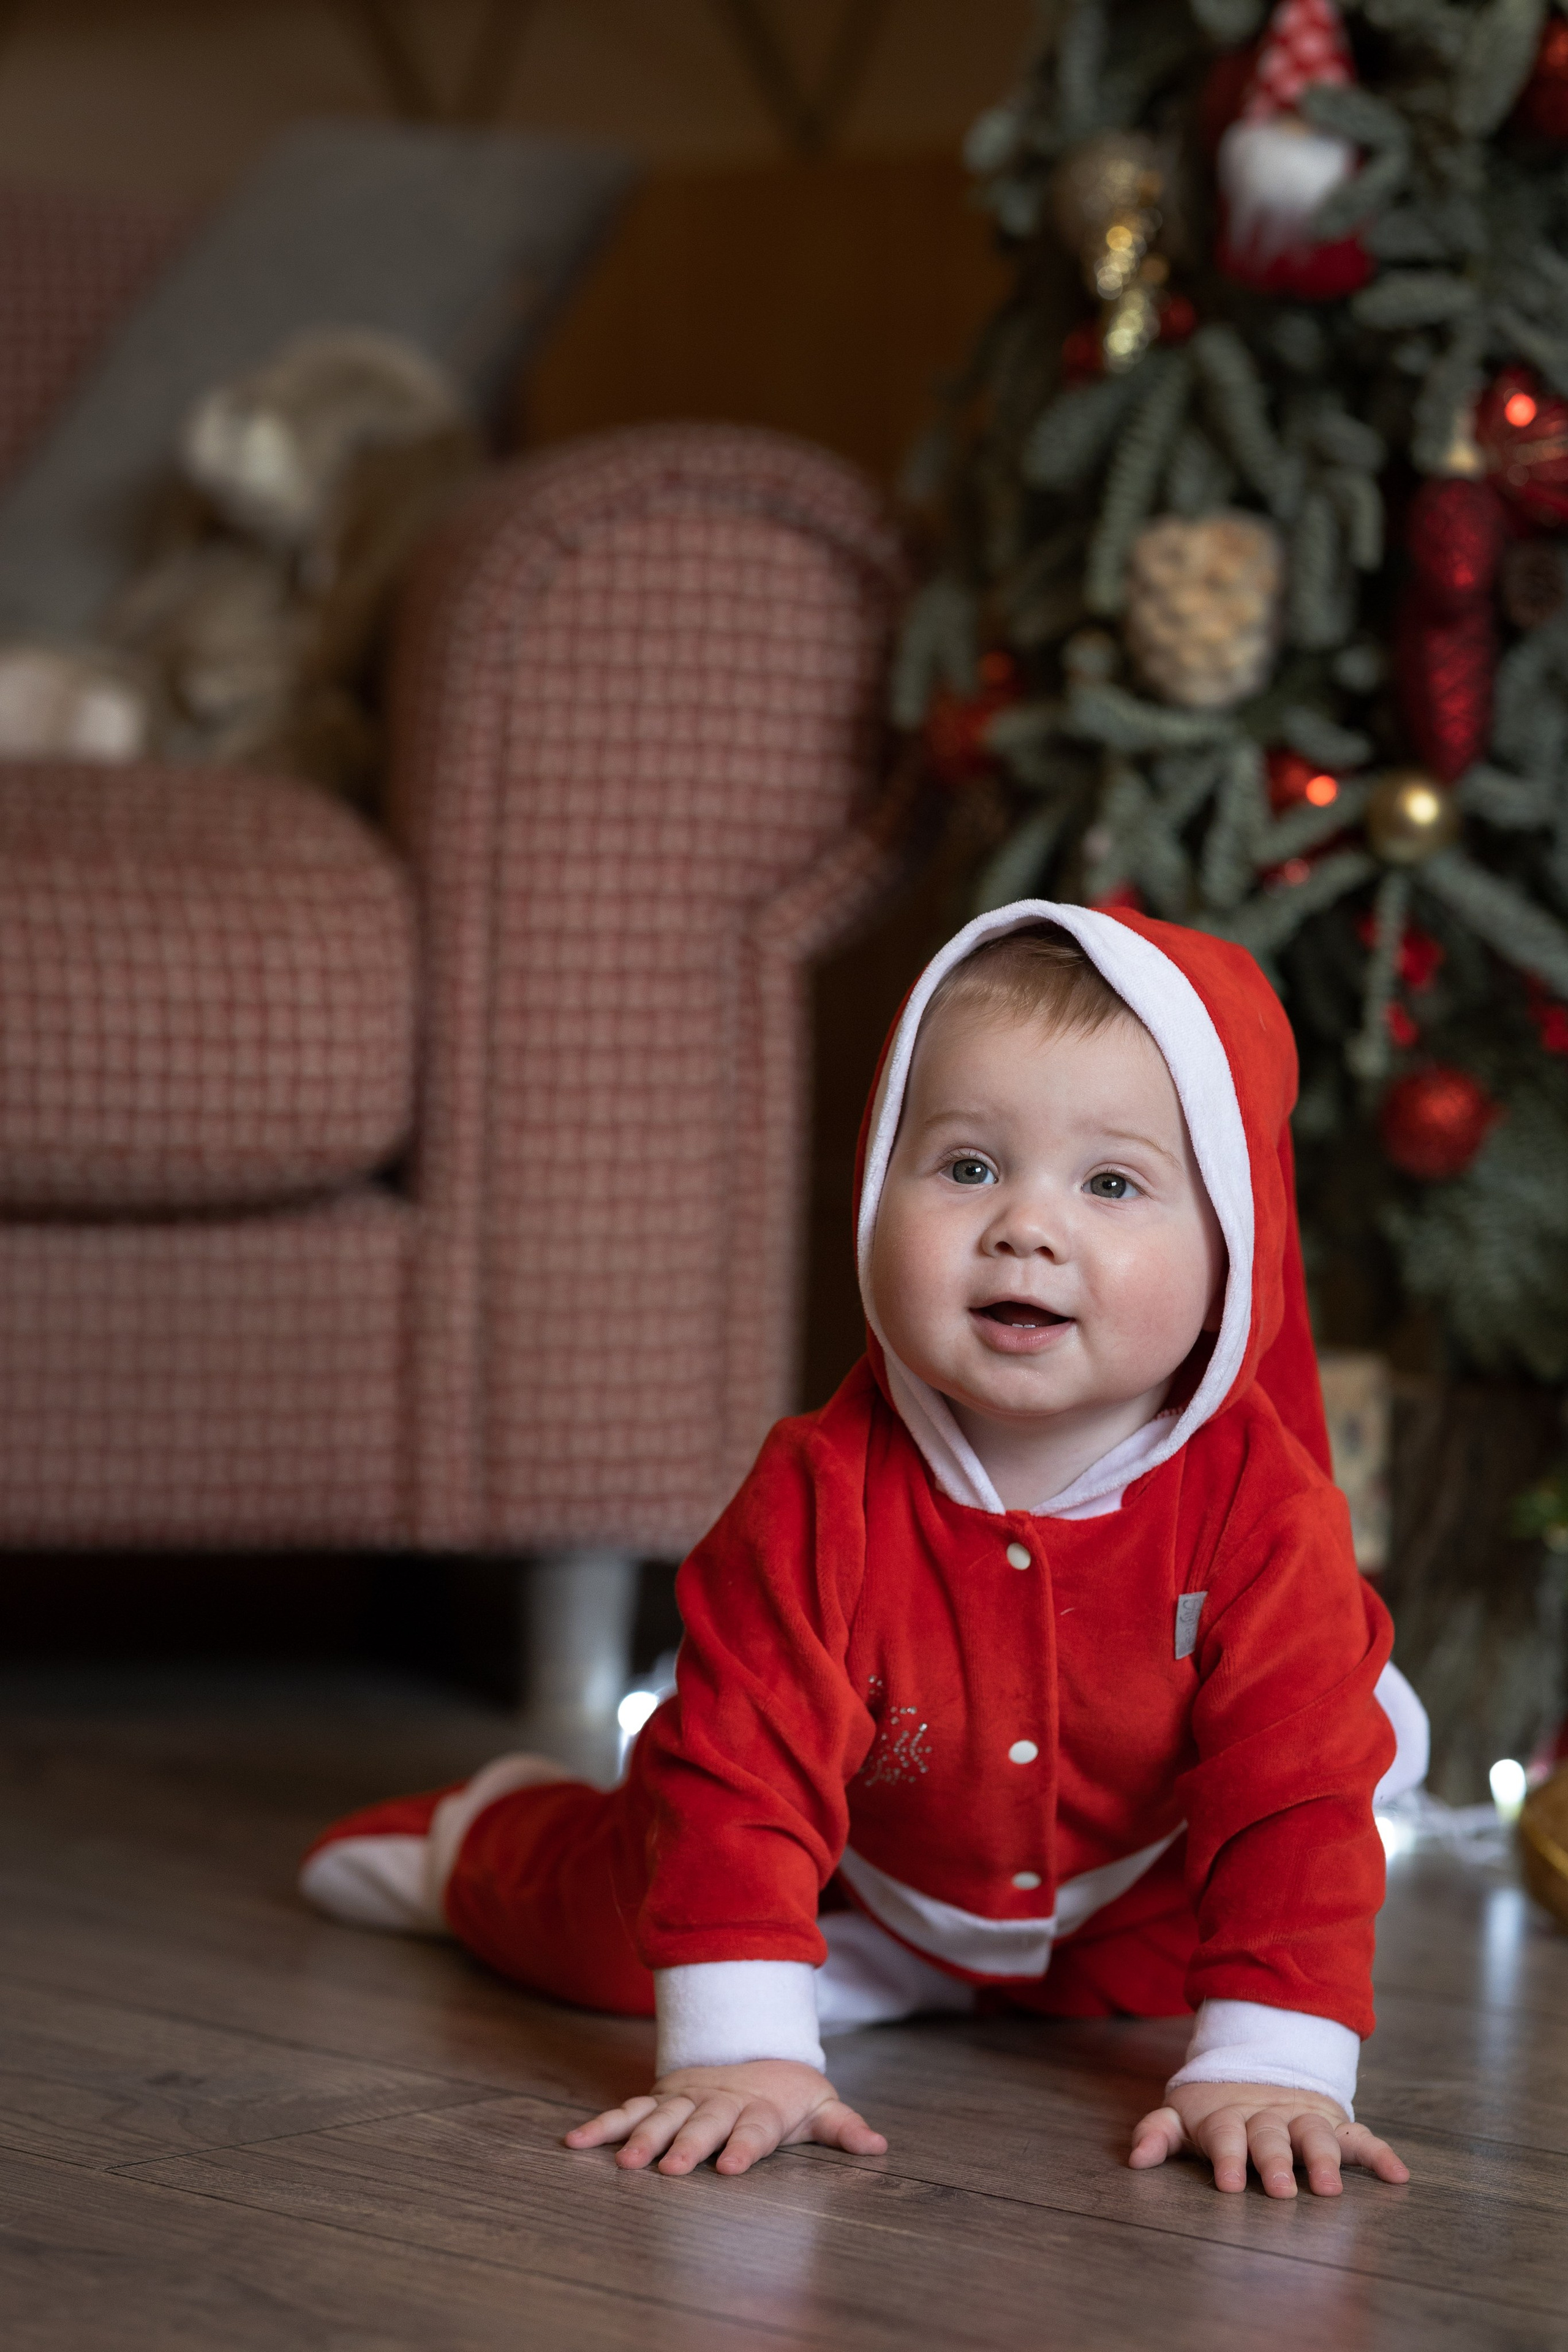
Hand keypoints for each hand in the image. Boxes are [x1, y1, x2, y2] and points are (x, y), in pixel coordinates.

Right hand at [564, 2058, 886, 2177]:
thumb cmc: (789, 2095)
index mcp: (759, 2109)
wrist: (754, 2047)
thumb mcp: (821, 2107)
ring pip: (661, 2116)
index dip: (744, 2147)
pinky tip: (574, 2141)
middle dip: (686, 2144)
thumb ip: (844, 2129)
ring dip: (641, 2138)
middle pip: (703, 2123)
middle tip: (671, 2169)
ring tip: (622, 2163)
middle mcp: (719, 2101)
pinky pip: (628, 2111)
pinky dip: (602, 2125)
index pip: (754, 2130)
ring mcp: (686, 2097)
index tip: (731, 2168)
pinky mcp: (660, 2097)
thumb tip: (878, 2146)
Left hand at [1129, 2080, 1410, 2198]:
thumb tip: (1134, 2161)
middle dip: (1275, 2163)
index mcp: (1230, 2118)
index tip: (1229, 2185)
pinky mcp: (1332, 2123)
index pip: (1227, 2137)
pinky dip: (1380, 2154)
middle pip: (1272, 2138)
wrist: (1258, 2067)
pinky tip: (1398, 2175)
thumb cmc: (1215, 2109)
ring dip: (1324, 2160)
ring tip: (1330, 2188)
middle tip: (1280, 2191)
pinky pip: (1360, 2138)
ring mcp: (1302, 2119)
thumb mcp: (1183, 2115)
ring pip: (1315, 2135)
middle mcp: (1269, 2118)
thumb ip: (1159, 2132)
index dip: (1228, 2159)